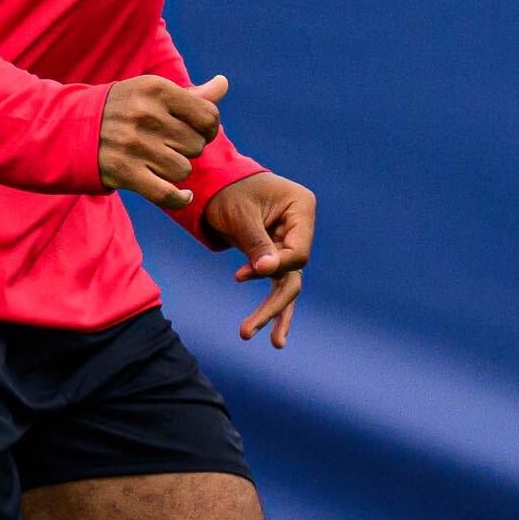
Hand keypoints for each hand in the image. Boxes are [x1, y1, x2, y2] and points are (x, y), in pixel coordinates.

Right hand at [98, 69, 233, 202]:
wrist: (72, 128)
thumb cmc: (123, 108)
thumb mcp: (152, 93)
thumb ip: (191, 94)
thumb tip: (223, 84)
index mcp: (156, 89)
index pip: (208, 116)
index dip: (209, 128)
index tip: (197, 131)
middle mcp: (146, 115)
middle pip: (197, 145)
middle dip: (188, 148)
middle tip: (170, 145)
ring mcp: (134, 145)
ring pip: (184, 169)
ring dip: (177, 170)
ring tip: (160, 160)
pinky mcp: (124, 171)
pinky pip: (167, 193)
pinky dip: (179, 198)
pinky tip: (183, 195)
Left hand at [197, 165, 315, 345]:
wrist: (216, 183)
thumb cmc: (229, 191)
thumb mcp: (241, 215)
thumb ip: (256, 243)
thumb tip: (267, 271)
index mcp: (301, 207)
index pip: (298, 251)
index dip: (275, 267)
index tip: (241, 275)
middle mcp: (301, 227)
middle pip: (294, 272)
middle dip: (272, 304)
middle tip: (247, 329)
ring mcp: (291, 242)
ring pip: (287, 283)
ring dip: (271, 312)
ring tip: (249, 336)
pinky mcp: (277, 255)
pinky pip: (278, 283)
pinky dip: (272, 306)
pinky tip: (271, 336)